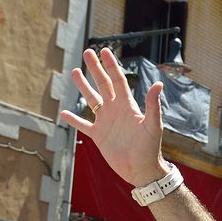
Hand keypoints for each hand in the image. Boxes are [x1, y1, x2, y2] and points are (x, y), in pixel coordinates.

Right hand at [62, 48, 167, 188]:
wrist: (141, 170)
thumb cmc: (150, 148)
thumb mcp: (153, 125)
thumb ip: (153, 105)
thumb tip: (158, 84)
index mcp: (127, 105)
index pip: (117, 80)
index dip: (111, 65)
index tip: (103, 51)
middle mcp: (115, 110)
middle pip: (103, 84)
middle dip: (95, 69)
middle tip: (87, 52)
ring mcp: (106, 122)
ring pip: (91, 100)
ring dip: (83, 86)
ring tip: (74, 72)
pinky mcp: (98, 136)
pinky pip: (83, 125)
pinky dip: (74, 119)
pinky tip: (63, 112)